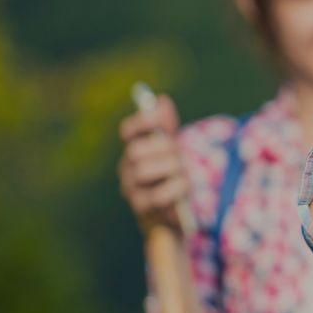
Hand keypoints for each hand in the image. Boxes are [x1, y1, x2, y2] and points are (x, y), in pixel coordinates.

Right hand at [117, 95, 188, 231]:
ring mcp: (131, 188)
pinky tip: (185, 184)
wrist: (176, 211)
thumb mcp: (172, 148)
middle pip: (135, 151)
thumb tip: (161, 100)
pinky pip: (156, 195)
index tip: (162, 117)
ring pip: (141, 171)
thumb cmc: (172, 174)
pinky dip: (175, 187)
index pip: (127, 131)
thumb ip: (167, 125)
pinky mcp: (142, 208)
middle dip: (162, 148)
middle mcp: (127, 168)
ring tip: (183, 169)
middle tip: (179, 151)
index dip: (143, 121)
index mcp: (134, 149)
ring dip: (169, 167)